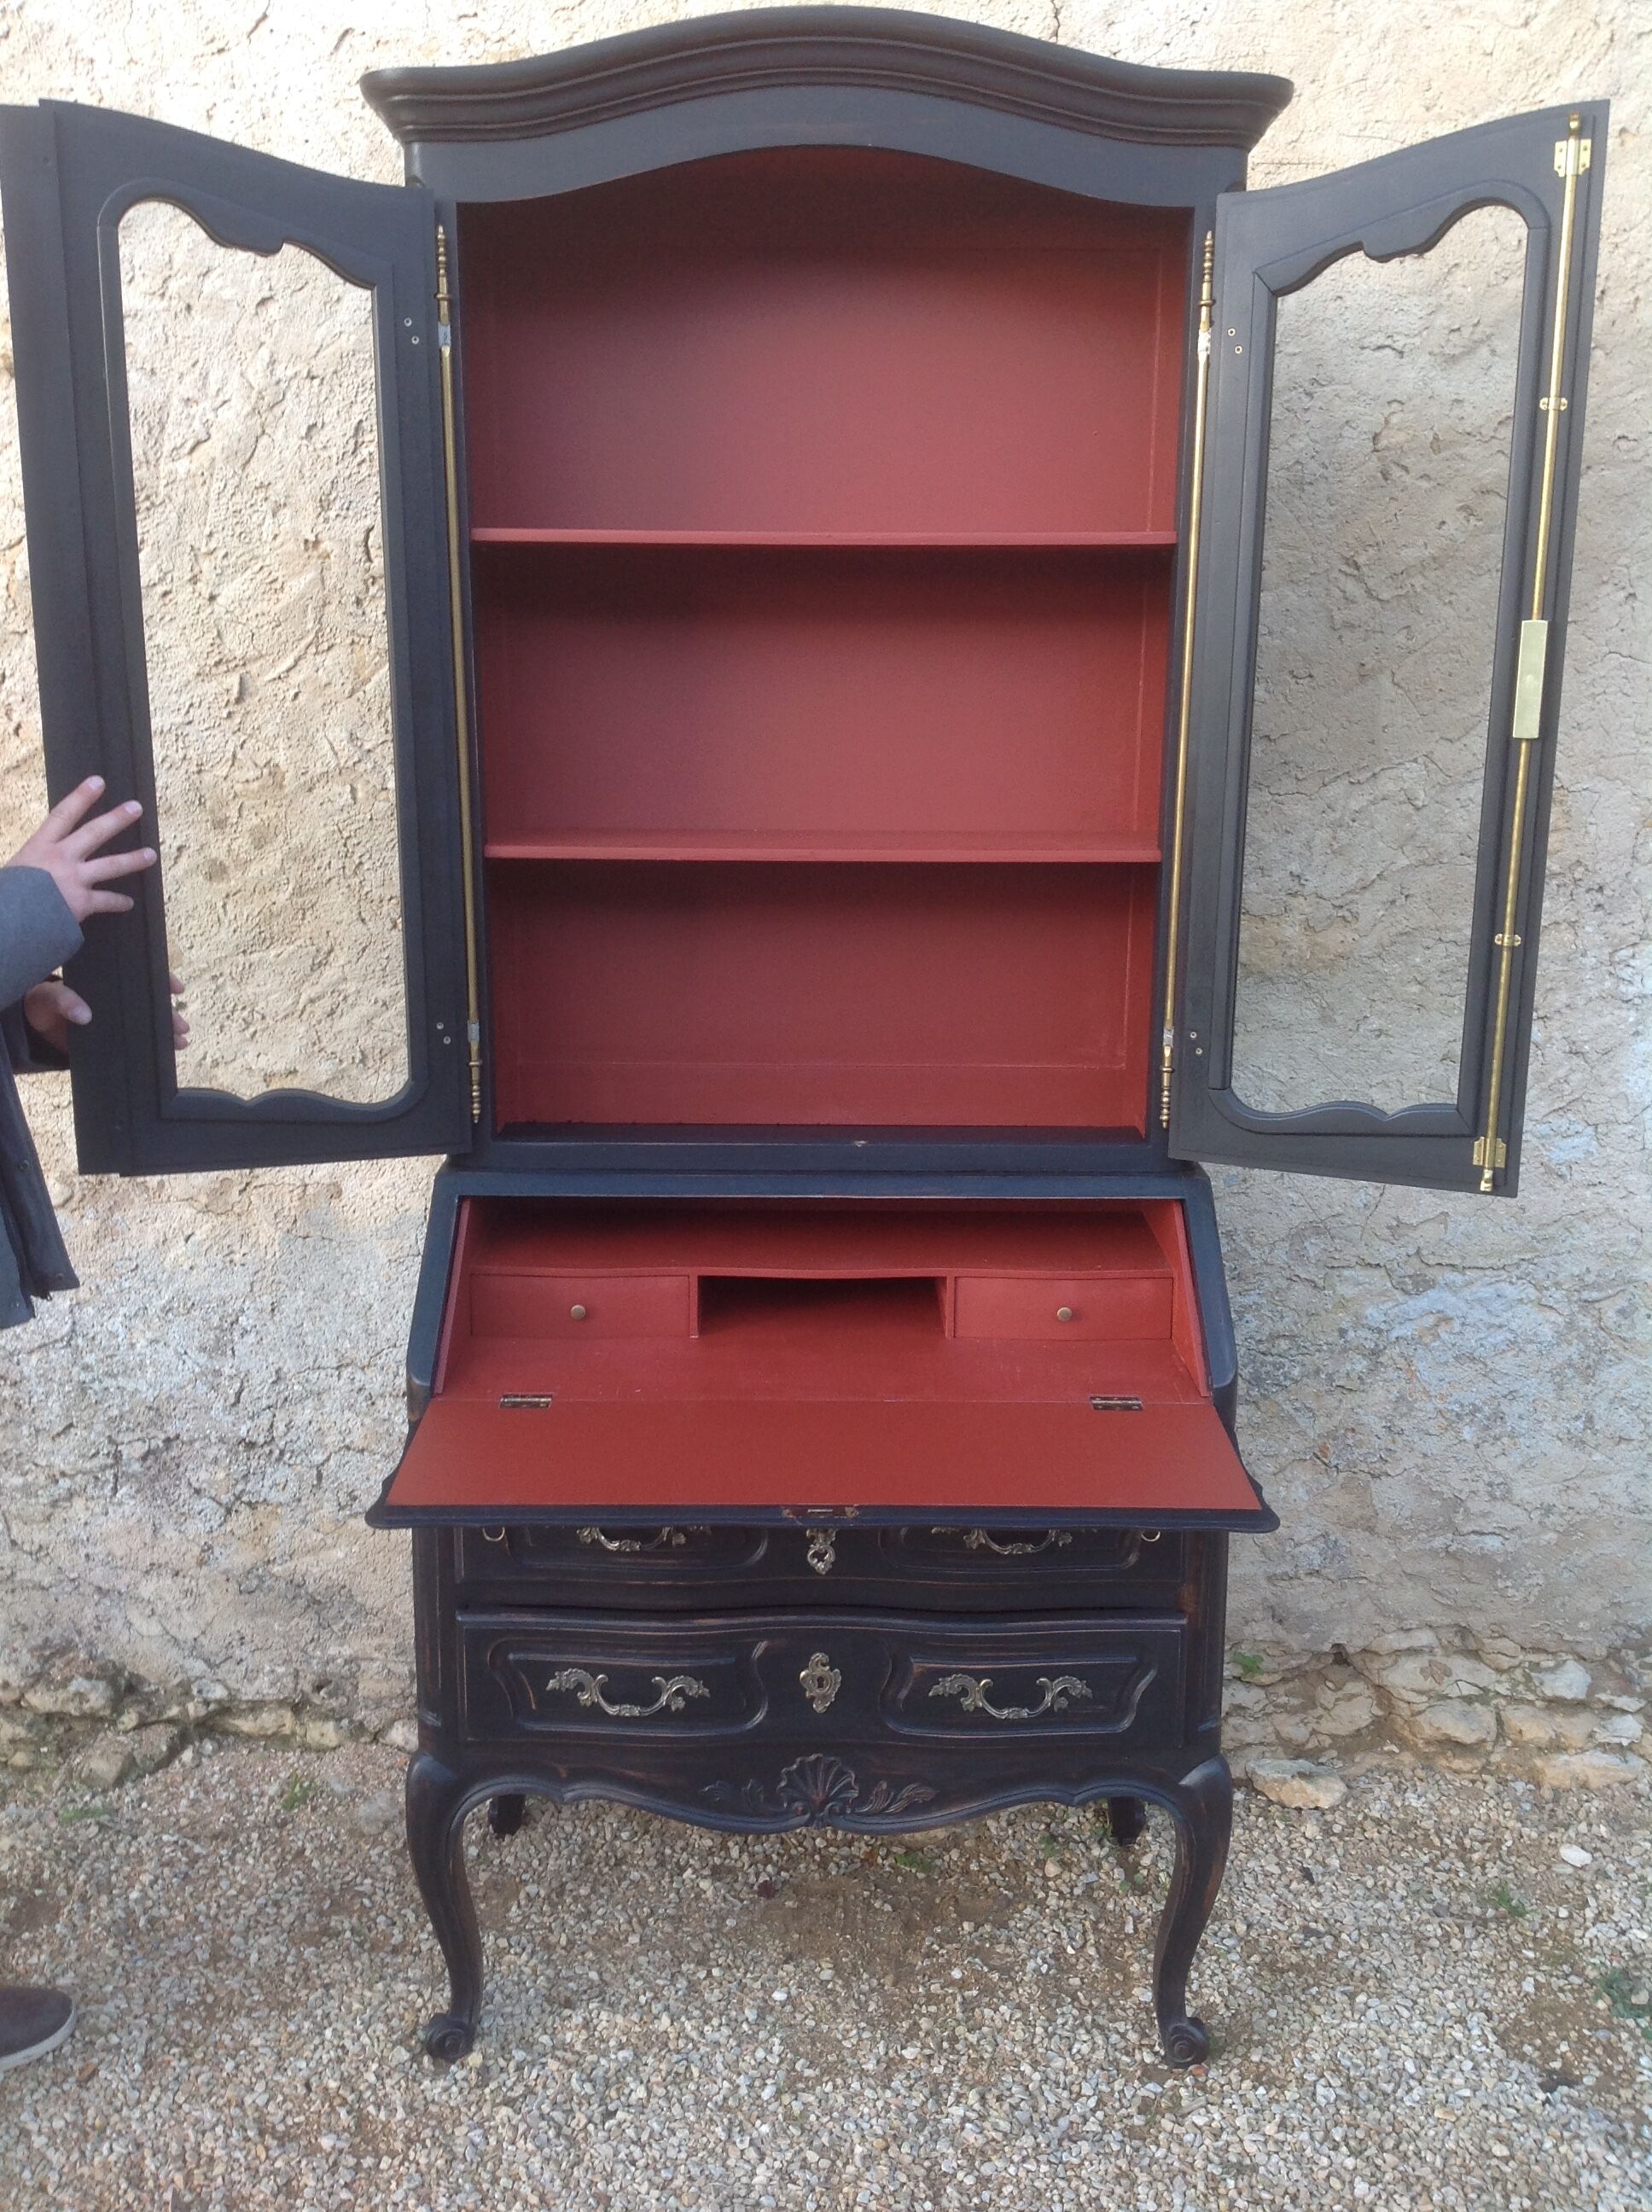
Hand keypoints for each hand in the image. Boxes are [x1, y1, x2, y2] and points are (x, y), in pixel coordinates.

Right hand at [5, 775, 156, 922]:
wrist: (11, 919)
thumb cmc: (7, 894)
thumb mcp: (16, 870)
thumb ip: (31, 867)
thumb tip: (35, 872)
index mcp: (40, 847)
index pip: (63, 815)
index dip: (81, 797)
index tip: (98, 782)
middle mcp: (61, 858)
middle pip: (94, 833)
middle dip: (117, 819)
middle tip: (136, 808)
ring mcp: (75, 879)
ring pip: (111, 865)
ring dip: (133, 860)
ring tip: (151, 855)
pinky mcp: (83, 901)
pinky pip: (106, 901)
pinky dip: (118, 902)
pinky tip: (129, 903)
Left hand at [22, 970, 188, 1056]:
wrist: (32, 1030)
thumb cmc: (41, 1004)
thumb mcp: (46, 997)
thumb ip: (61, 1000)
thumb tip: (84, 1014)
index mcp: (103, 978)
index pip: (137, 974)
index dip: (159, 979)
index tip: (176, 988)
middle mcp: (115, 996)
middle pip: (149, 1000)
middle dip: (169, 1013)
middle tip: (181, 1025)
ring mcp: (116, 1017)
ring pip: (146, 1021)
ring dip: (166, 1030)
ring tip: (180, 1041)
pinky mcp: (112, 1037)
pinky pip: (136, 1040)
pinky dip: (152, 1046)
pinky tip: (168, 1052)